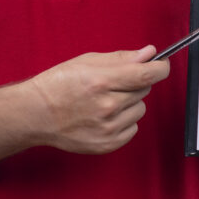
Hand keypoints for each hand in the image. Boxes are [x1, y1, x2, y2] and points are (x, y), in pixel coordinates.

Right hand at [28, 46, 169, 154]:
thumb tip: (149, 54)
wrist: (36, 114)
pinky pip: (132, 128)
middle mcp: (107, 106)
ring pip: (139, 109)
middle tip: (113, 82)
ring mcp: (108, 128)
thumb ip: (122, 58)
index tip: (162, 64)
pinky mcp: (108, 144)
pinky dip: (123, 120)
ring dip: (129, 103)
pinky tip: (103, 116)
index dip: (160, 67)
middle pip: (143, 90)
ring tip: (104, 101)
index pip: (147, 75)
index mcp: (102, 81)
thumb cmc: (59, 84)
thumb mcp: (87, 61)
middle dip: (134, 82)